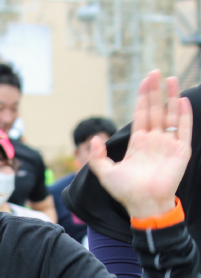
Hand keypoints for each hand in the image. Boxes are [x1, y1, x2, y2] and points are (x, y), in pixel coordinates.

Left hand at [89, 71, 192, 217]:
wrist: (143, 204)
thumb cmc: (125, 191)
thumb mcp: (105, 172)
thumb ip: (97, 156)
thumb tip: (93, 139)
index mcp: (138, 143)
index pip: (141, 115)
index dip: (143, 98)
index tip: (144, 81)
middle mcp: (154, 141)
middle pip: (156, 110)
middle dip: (155, 91)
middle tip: (155, 72)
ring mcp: (168, 145)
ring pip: (171, 116)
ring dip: (171, 97)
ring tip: (171, 79)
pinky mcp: (180, 151)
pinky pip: (183, 129)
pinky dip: (184, 115)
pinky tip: (181, 100)